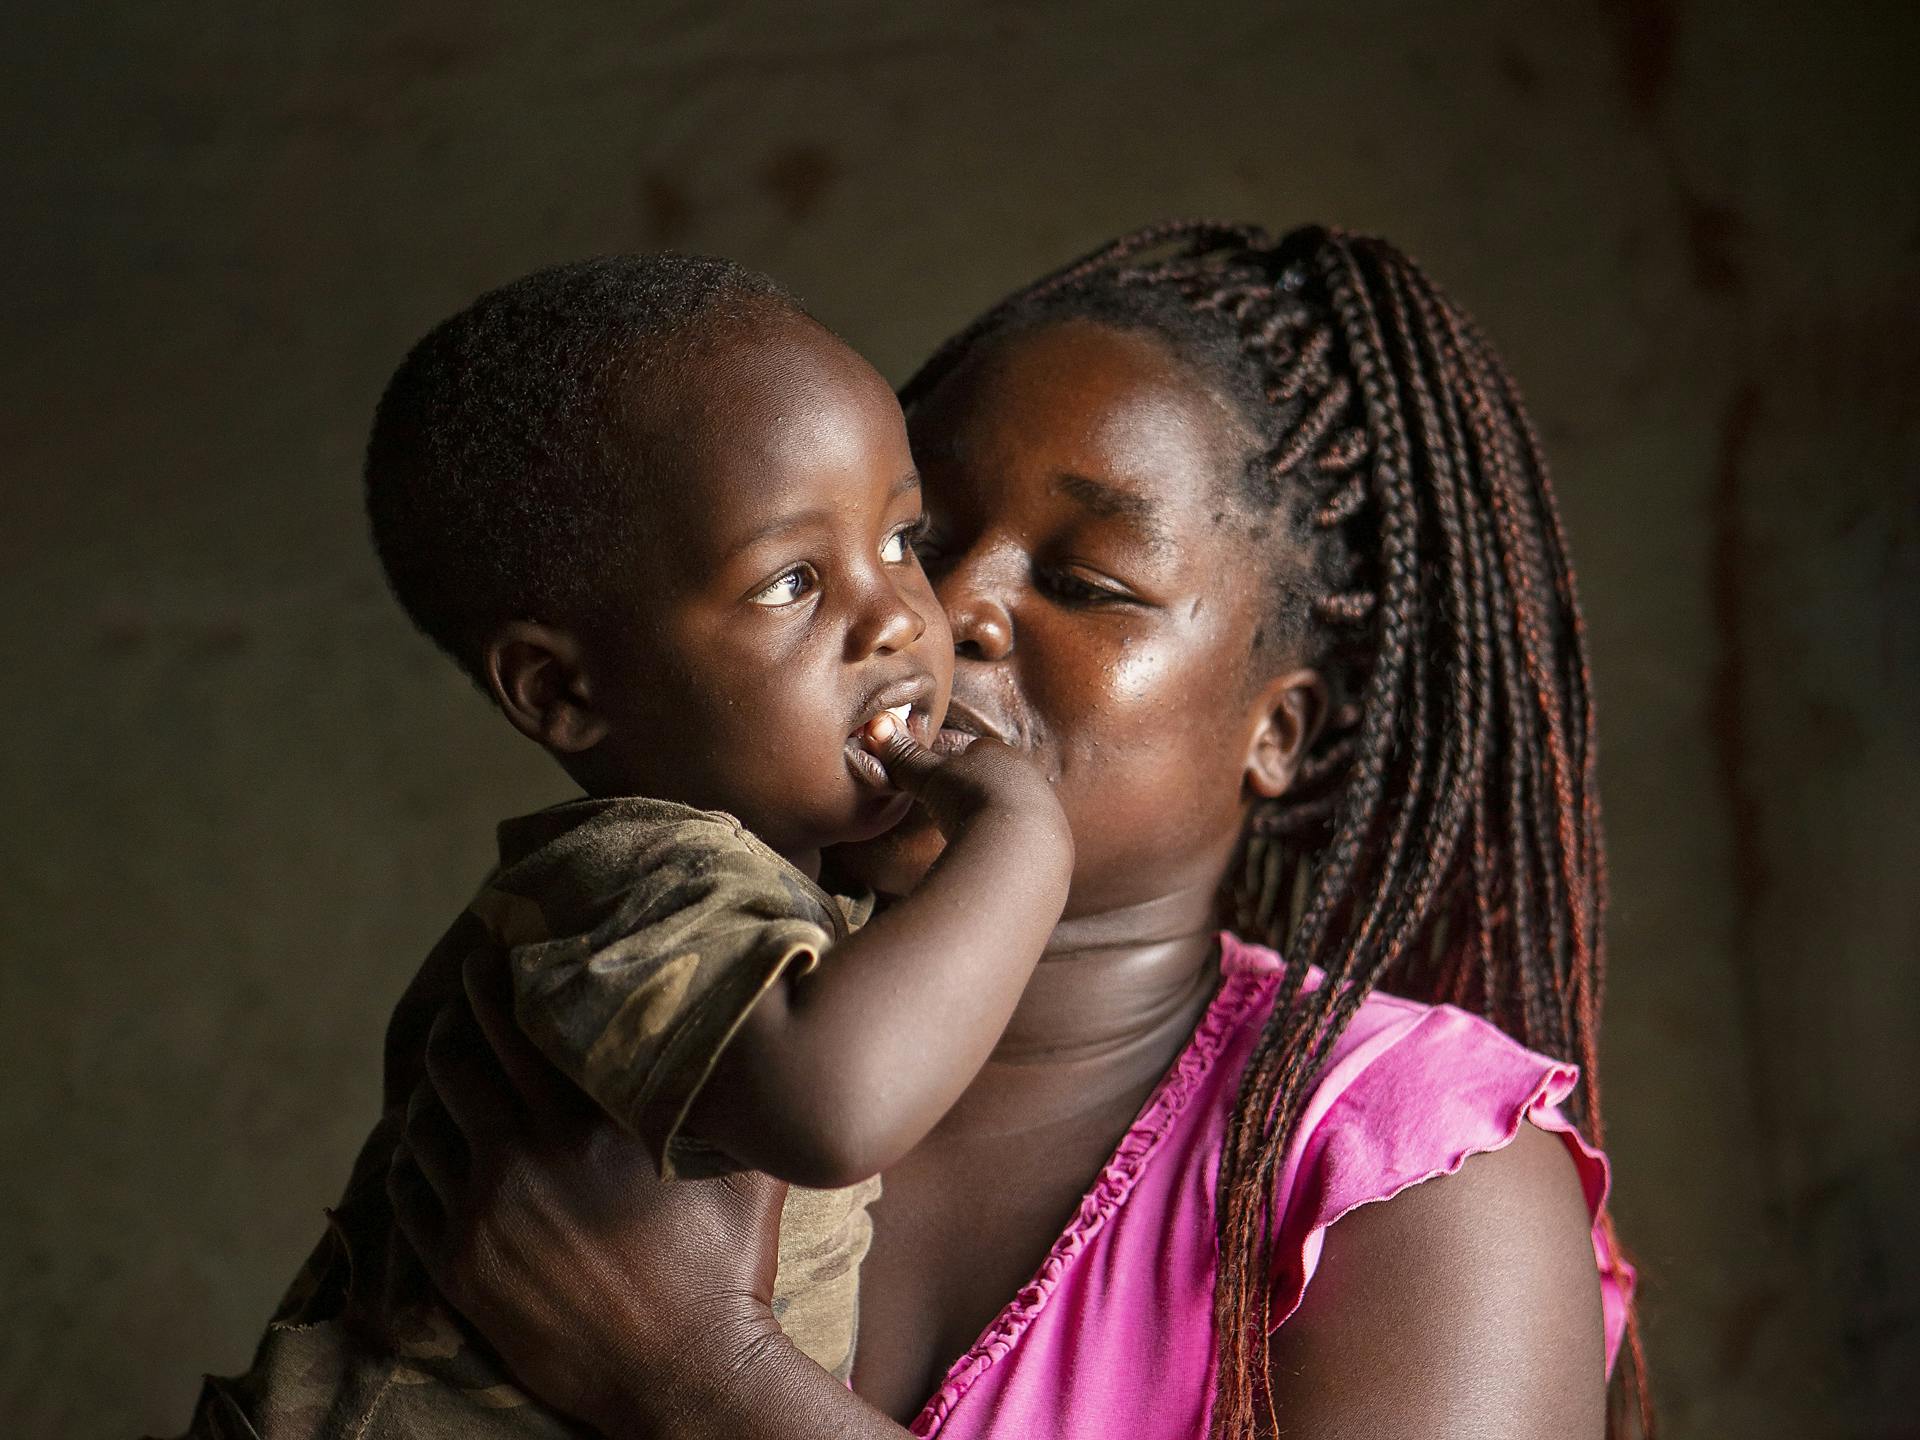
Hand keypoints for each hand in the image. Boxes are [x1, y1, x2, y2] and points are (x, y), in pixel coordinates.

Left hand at [387, 952, 789, 1433]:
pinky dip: (412, 1159)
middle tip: (462, 1007)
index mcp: (589, 1121)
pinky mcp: (459, 1267)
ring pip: (423, 1125)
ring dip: (430, 1092)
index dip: (495, 982)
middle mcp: (526, 1155)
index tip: (490, 957)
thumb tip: (761, 1034)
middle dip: (455, 1026)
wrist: (687, 1375)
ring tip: (445, 1078)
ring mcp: (484, 1213)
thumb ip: (734, 1097)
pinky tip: (426, 1149)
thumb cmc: (728, 1264)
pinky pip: (409, 1192)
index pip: (517, 1023)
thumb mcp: (746, 1165)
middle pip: (456, 1063)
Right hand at [860, 712, 1070, 853]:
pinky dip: (1005, 842)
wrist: (1019, 843)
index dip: (953, 762)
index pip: (973, 750)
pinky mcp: (1049, 841)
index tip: (936, 778)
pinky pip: (1021, 836)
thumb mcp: (931, 776)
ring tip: (970, 835)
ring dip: (992, 818)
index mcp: (999, 753)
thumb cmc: (972, 798)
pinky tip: (991, 853)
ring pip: (1012, 807)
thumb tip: (877, 729)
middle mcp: (1026, 775)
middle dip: (975, 791)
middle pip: (995, 779)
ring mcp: (1043, 808)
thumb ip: (907, 757)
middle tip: (951, 808)